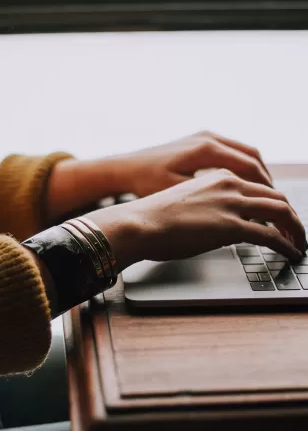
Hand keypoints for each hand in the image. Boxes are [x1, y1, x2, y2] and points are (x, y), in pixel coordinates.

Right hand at [87, 169, 304, 270]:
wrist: (138, 223)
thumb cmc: (152, 217)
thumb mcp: (185, 202)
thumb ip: (208, 206)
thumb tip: (219, 225)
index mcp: (218, 176)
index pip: (258, 187)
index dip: (274, 203)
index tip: (279, 218)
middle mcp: (229, 184)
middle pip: (276, 196)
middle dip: (292, 217)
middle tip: (296, 231)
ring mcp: (232, 203)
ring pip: (280, 212)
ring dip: (295, 229)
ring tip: (299, 244)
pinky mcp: (231, 226)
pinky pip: (271, 235)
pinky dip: (286, 245)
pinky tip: (290, 253)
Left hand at [105, 131, 272, 196]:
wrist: (125, 168)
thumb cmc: (145, 182)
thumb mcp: (178, 192)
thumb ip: (210, 195)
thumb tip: (238, 202)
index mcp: (205, 149)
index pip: (248, 165)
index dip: (264, 185)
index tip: (272, 202)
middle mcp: (207, 137)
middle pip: (251, 155)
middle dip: (264, 178)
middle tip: (272, 200)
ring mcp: (203, 136)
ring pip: (242, 151)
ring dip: (254, 171)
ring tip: (261, 193)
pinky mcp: (198, 141)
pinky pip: (230, 151)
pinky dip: (241, 166)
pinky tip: (241, 183)